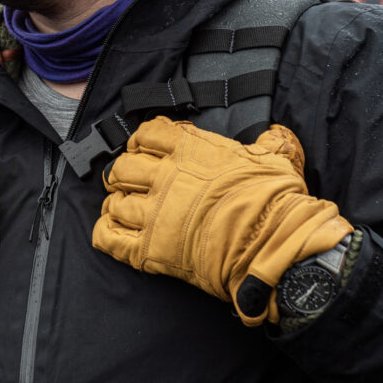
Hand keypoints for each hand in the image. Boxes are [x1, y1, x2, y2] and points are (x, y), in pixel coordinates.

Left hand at [92, 117, 351, 324]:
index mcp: (192, 151)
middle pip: (123, 167)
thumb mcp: (277, 157)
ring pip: (114, 202)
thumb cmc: (276, 201)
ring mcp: (155, 214)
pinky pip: (109, 238)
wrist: (273, 244)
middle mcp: (166, 178)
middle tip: (133, 181)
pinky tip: (113, 231)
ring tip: (126, 209)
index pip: (148, 133)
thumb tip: (276, 133)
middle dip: (125, 172)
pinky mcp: (151, 250)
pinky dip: (105, 233)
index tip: (145, 147)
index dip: (142, 139)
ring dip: (117, 204)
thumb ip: (270, 142)